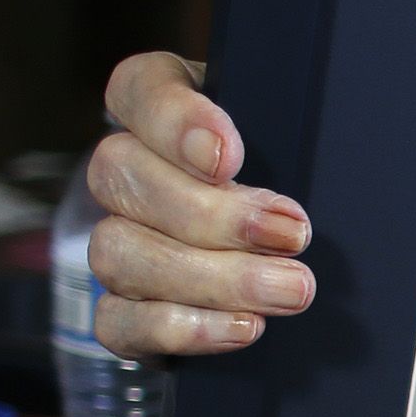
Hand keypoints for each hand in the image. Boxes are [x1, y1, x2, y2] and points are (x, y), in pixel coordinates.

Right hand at [83, 52, 313, 353]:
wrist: (292, 271)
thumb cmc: (299, 188)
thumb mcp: (300, 147)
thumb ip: (289, 136)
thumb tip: (295, 167)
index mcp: (164, 114)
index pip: (139, 89)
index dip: (173, 121)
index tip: (228, 157)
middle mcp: (127, 174)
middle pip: (120, 173)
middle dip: (212, 214)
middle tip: (291, 235)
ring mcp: (115, 242)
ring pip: (118, 250)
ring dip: (212, 277)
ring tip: (289, 289)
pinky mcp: (121, 311)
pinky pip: (118, 321)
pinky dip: (184, 327)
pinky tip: (244, 327)